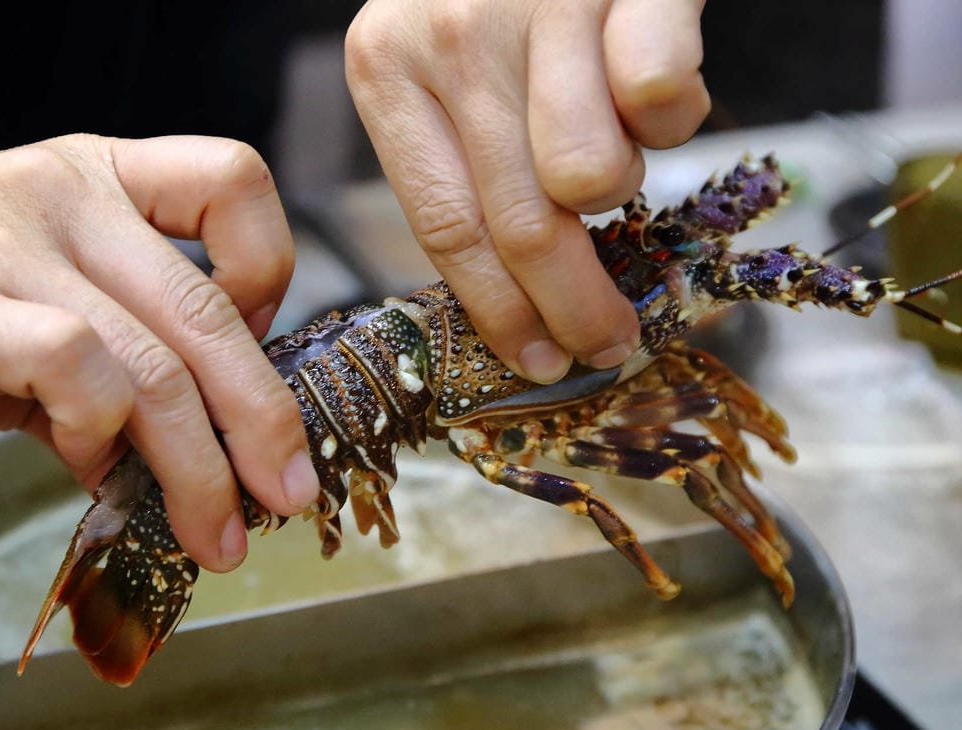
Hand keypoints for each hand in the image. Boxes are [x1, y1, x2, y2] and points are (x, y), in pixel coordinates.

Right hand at [0, 136, 320, 571]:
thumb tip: (174, 465)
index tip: (256, 344)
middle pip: (212, 312)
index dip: (269, 271)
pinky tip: (86, 465)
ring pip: (156, 363)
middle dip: (265, 419)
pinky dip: (101, 435)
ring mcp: (18, 251)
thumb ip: (111, 366)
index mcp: (102, 178)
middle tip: (286, 491)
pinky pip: (77, 371)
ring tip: (214, 531)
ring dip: (200, 467)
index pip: (234, 182)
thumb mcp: (33, 297)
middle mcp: (72, 200)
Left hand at [346, 0, 708, 381]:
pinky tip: (655, 89)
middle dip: (573, 306)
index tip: (539, 363)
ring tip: (616, 155)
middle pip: (517, 223)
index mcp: (386, 69)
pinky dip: (675, 117)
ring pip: (590, 177)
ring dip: (619, 190)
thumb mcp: (445, 68)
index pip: (444, 227)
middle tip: (607, 343)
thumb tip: (510, 296)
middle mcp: (447, 35)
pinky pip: (660, 102)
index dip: (499, 312)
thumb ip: (460, 162)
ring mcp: (535, 3)